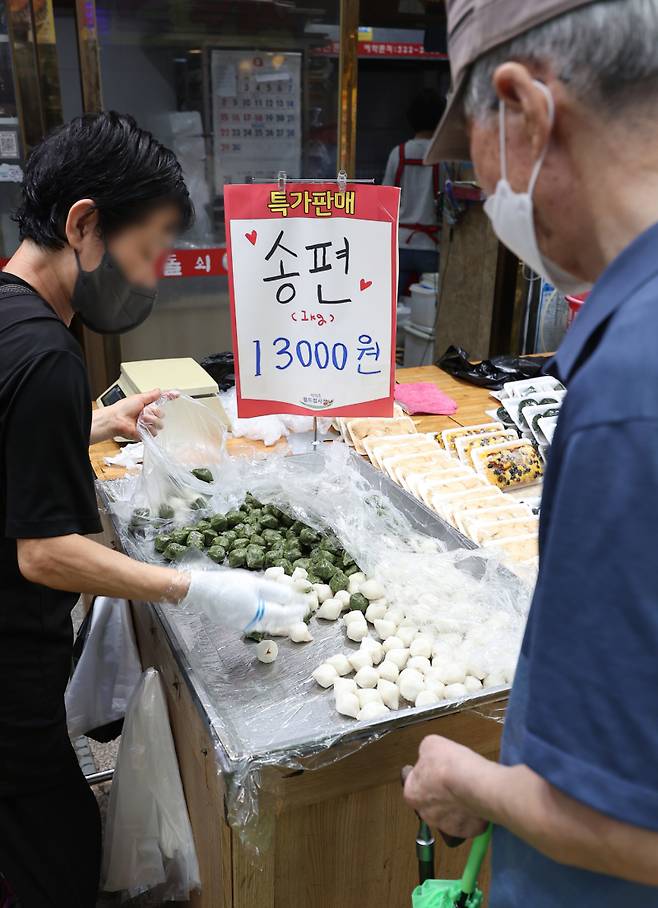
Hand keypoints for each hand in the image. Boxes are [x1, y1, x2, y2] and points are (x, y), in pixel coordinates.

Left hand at [106, 389, 178, 440]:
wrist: (117, 420)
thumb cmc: (123, 408)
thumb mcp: (139, 398)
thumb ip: (151, 395)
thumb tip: (160, 390)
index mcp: (148, 406)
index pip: (162, 401)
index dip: (169, 397)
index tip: (177, 394)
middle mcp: (149, 415)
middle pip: (162, 414)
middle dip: (155, 412)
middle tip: (144, 411)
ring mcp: (148, 425)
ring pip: (160, 424)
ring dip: (151, 420)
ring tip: (141, 419)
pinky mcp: (147, 433)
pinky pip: (155, 431)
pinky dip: (148, 428)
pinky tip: (141, 425)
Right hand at [180, 568, 306, 632]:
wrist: (201, 591)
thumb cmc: (228, 582)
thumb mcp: (254, 582)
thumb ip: (274, 591)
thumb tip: (291, 595)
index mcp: (258, 611)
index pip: (283, 613)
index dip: (297, 609)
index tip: (307, 605)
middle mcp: (252, 623)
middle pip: (277, 622)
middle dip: (292, 617)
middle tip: (303, 612)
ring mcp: (243, 626)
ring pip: (268, 625)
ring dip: (281, 620)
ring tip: (291, 615)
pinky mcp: (236, 625)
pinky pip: (257, 624)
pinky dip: (268, 620)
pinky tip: (271, 614)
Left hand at [404, 736, 487, 838]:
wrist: (474, 783)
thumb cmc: (450, 766)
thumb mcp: (430, 745)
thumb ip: (426, 754)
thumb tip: (430, 754)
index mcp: (412, 793)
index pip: (413, 785)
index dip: (424, 775)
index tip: (432, 771)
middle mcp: (425, 813)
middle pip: (430, 802)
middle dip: (440, 793)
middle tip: (451, 780)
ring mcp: (445, 825)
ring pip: (449, 814)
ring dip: (456, 805)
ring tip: (466, 789)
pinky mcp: (465, 831)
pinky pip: (467, 822)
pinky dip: (471, 814)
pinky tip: (476, 800)